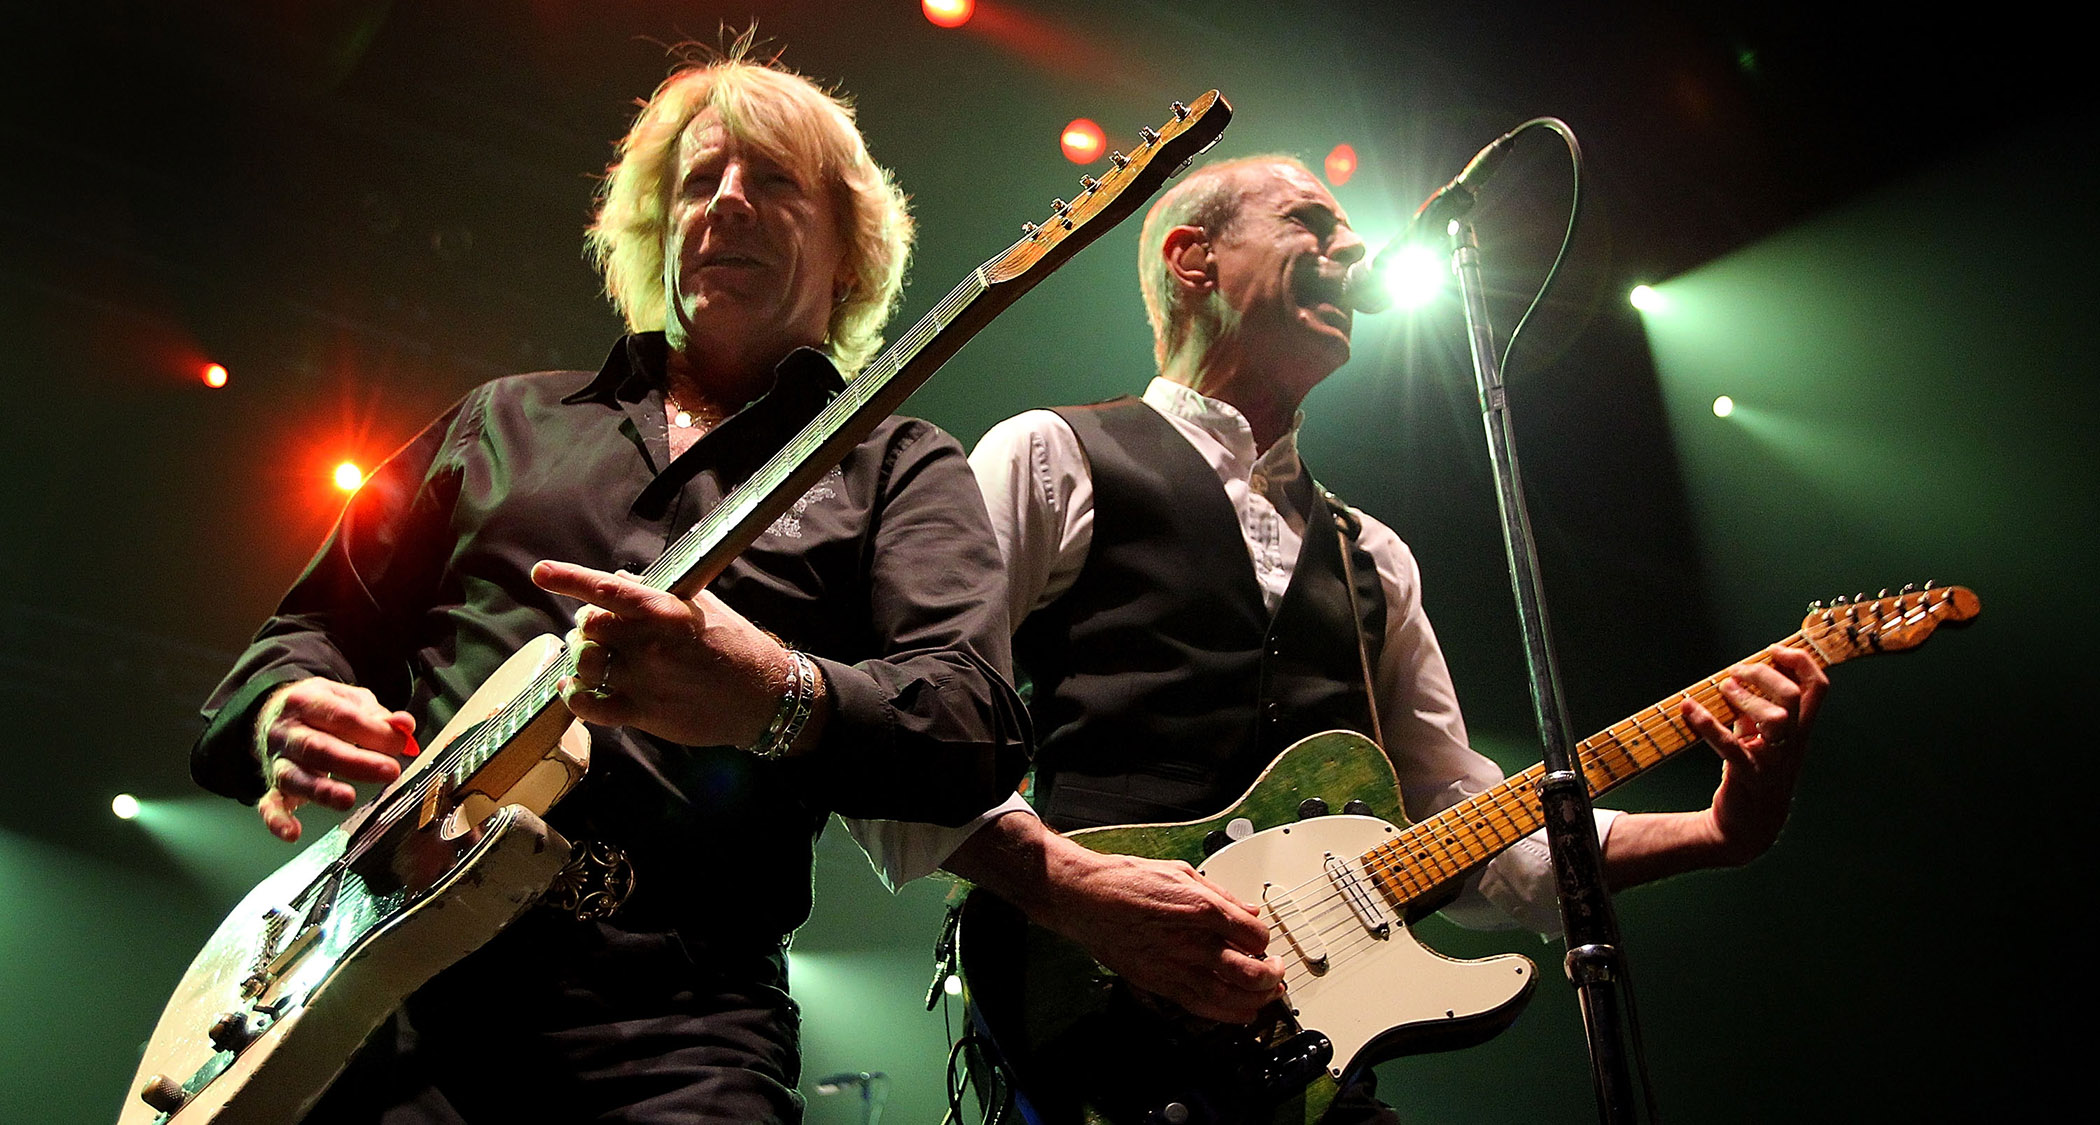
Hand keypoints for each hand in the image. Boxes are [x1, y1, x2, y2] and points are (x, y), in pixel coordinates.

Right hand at [255, 678, 415, 842]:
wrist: (276, 714)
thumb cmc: (322, 709)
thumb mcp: (350, 700)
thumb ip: (378, 714)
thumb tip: (404, 726)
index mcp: (306, 702)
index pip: (341, 716)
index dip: (372, 731)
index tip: (399, 743)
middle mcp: (286, 732)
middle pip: (317, 748)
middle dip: (356, 762)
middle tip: (389, 771)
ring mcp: (277, 761)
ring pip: (295, 777)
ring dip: (322, 791)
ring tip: (347, 799)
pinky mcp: (273, 786)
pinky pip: (269, 805)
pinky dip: (277, 820)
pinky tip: (292, 833)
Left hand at [530, 560, 798, 748]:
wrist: (764, 695)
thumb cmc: (736, 645)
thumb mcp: (703, 606)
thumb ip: (658, 591)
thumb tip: (618, 577)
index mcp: (665, 611)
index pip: (606, 588)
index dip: (568, 578)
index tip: (540, 572)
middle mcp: (650, 644)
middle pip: (587, 626)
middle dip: (586, 625)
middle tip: (595, 630)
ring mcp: (644, 680)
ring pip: (583, 664)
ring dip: (580, 659)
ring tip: (590, 659)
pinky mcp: (643, 714)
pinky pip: (590, 706)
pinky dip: (575, 697)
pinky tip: (575, 691)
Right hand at [1047, 846, 1284, 1023]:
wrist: (1085, 898)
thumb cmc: (1126, 880)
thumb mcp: (1181, 872)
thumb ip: (1220, 894)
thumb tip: (1249, 909)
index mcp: (1201, 907)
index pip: (1255, 934)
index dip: (1266, 939)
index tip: (1263, 939)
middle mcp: (1191, 941)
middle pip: (1250, 971)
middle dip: (1272, 976)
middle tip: (1277, 971)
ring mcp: (1174, 966)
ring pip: (1229, 996)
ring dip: (1255, 1000)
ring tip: (1266, 995)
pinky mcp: (1158, 982)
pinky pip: (1200, 1007)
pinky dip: (1226, 1014)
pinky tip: (1240, 1012)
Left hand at [1680, 644, 1828, 864]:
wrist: (1749, 828)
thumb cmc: (1755, 773)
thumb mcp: (1760, 738)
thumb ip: (1757, 709)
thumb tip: (1743, 674)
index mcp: (1800, 730)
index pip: (1818, 688)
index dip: (1801, 661)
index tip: (1774, 649)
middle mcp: (1792, 744)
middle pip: (1795, 698)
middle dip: (1765, 675)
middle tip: (1737, 672)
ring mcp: (1773, 762)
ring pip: (1777, 720)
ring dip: (1746, 698)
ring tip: (1723, 689)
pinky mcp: (1748, 777)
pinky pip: (1731, 748)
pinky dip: (1708, 725)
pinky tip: (1688, 708)